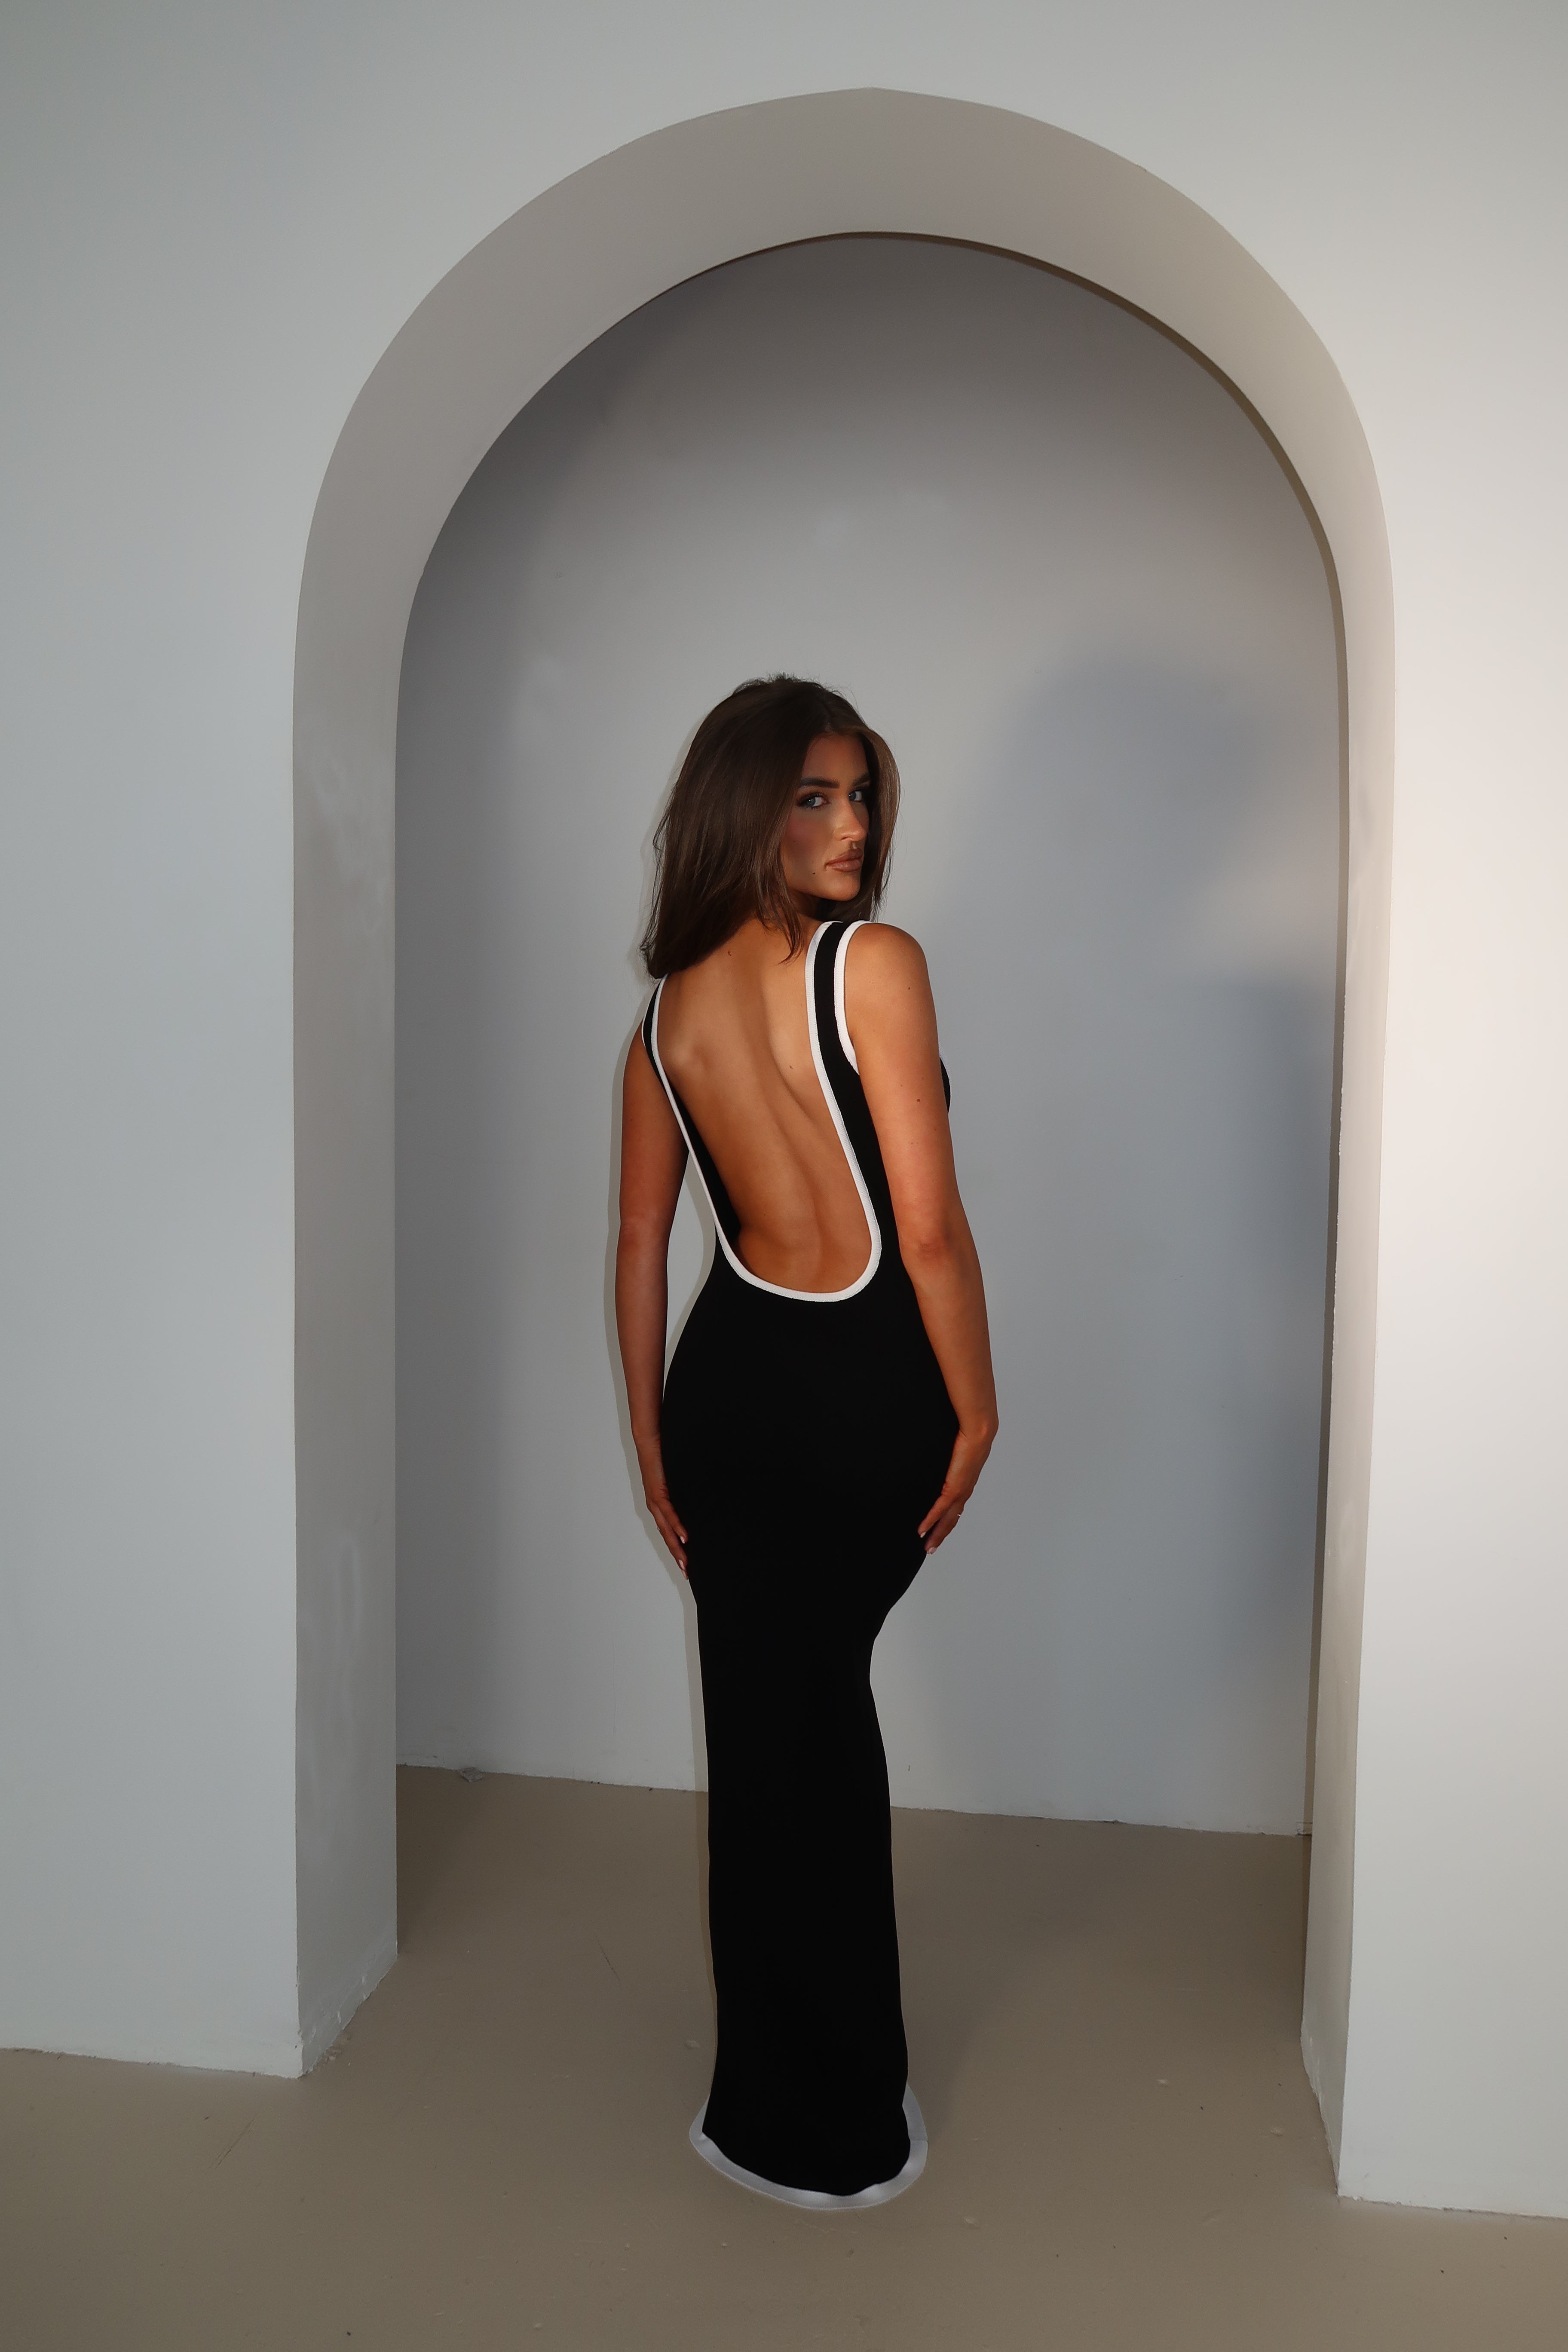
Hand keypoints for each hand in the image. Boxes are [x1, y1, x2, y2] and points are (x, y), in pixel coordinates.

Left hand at [637, 1439, 688, 1574]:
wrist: (649, 1441)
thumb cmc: (662, 1458)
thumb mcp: (673, 1480)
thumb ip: (680, 1492)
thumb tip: (694, 1500)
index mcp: (658, 1505)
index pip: (667, 1532)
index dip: (675, 1549)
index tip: (685, 1564)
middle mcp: (654, 1507)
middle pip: (665, 1537)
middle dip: (676, 1556)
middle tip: (686, 1572)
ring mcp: (655, 1500)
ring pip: (666, 1529)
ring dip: (675, 1547)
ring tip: (685, 1562)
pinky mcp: (658, 1492)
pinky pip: (668, 1513)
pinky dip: (676, 1526)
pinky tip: (684, 1537)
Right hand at [919, 1422, 995, 1552]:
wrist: (978, 1431)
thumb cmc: (968, 1434)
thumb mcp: (956, 1450)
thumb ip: (949, 1457)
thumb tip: (943, 1455)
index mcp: (966, 1482)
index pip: (956, 1507)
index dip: (947, 1521)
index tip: (938, 1531)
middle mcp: (965, 1490)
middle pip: (952, 1520)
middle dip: (941, 1535)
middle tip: (931, 1548)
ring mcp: (960, 1491)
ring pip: (947, 1519)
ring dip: (936, 1534)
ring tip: (927, 1546)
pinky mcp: (953, 1487)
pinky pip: (940, 1509)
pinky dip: (930, 1521)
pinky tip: (921, 1530)